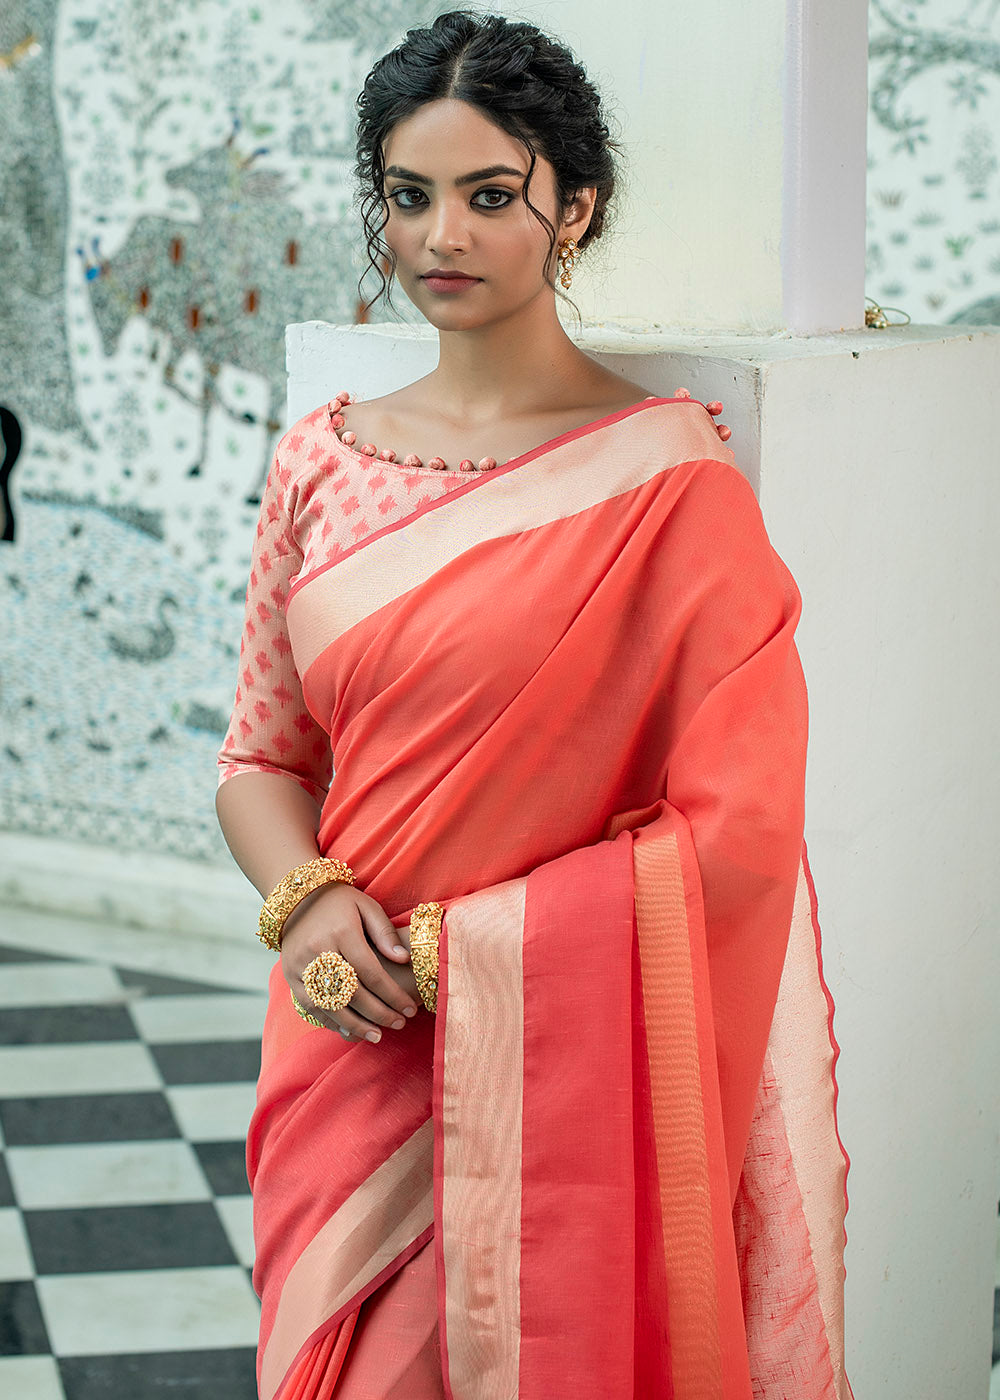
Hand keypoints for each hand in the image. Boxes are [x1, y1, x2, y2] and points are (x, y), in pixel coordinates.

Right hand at [280, 882, 420, 1042]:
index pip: (370, 971)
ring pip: (329, 1005)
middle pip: (351, 992)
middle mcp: (318, 950)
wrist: (297, 899)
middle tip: (399, 1024)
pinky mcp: (289, 976)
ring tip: (377, 1036)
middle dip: (378, 1013)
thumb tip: (403, 959)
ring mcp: (300, 965)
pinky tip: (350, 1030)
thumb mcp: (367, 906)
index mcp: (341, 931)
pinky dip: (331, 1021)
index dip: (392, 994)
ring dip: (355, 1025)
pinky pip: (310, 1006)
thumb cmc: (340, 903)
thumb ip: (385, 932)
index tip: (410, 1008)